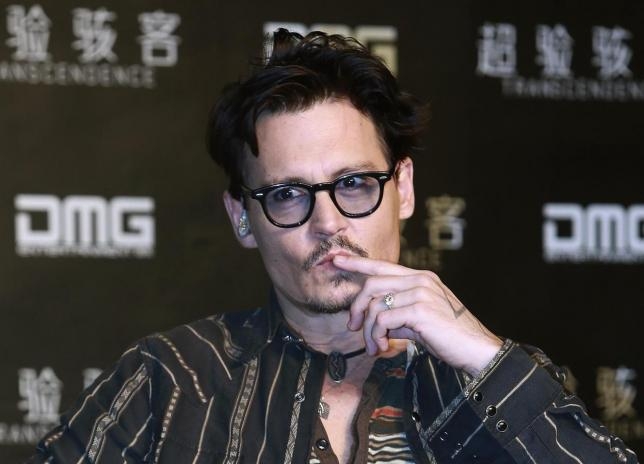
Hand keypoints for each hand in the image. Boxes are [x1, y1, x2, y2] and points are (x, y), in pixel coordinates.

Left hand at [333, 255, 501, 375]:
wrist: (477, 350)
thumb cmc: (449, 337)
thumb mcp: (419, 320)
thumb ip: (398, 314)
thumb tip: (375, 323)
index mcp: (420, 278)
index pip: (382, 265)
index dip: (357, 263)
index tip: (337, 260)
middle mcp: (420, 280)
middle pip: (372, 284)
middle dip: (357, 307)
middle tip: (354, 327)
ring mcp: (421, 293)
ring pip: (375, 305)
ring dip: (369, 330)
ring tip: (375, 347)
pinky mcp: (420, 310)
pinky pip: (383, 320)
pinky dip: (377, 336)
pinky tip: (383, 348)